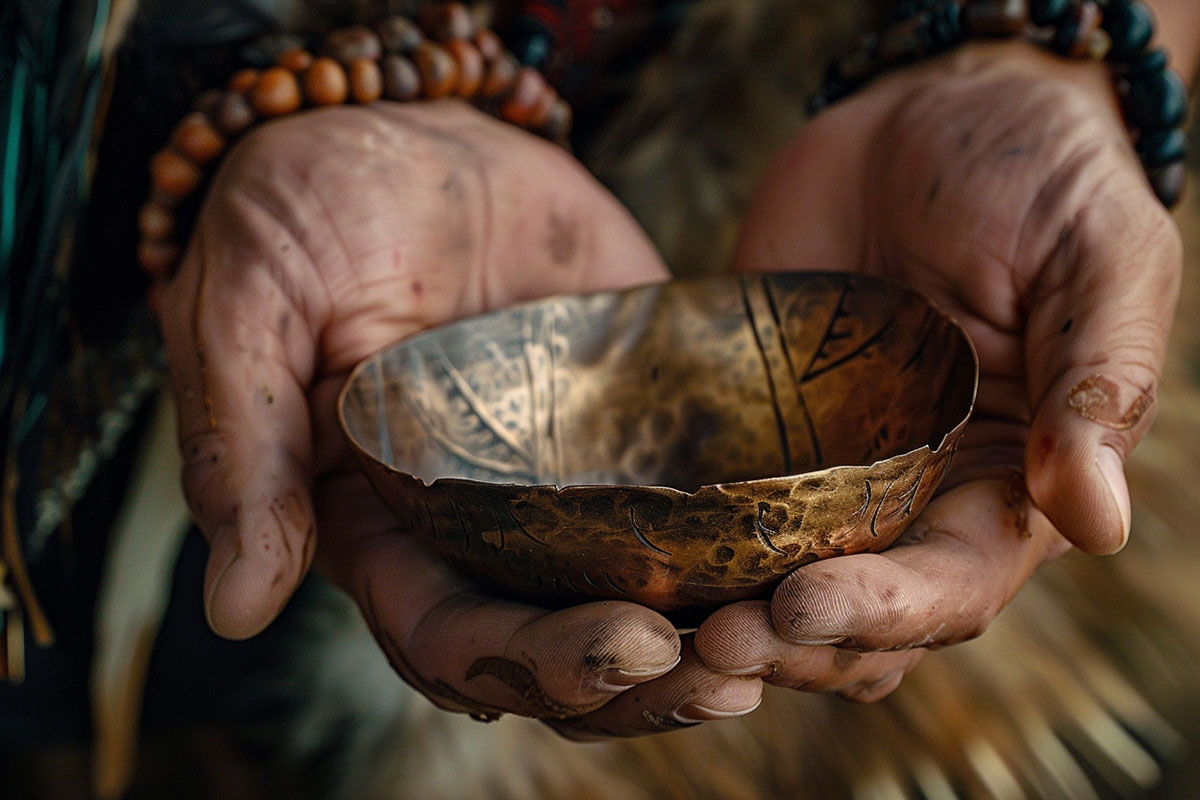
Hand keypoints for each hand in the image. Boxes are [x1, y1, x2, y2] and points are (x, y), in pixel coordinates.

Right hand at [160, 102, 760, 733]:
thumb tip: (236, 604)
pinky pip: (699, 495)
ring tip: (784, 636)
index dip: (535, 662)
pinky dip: (748, 539)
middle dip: (642, 676)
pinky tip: (813, 554)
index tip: (626, 648)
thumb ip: (246, 449)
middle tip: (725, 672)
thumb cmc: (302, 214)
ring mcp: (570, 478)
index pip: (454, 636)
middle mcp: (481, 524)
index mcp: (382, 524)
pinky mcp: (641, 421)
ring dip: (708, 634)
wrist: (407, 134)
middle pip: (562, 642)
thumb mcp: (246, 310)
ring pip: (641, 593)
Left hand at [694, 40, 1181, 699]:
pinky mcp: (747, 426)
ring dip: (721, 609)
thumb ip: (1099, 384)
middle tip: (716, 636)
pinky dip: (672, 539)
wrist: (931, 111)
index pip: (950, 585)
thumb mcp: (1098, 264)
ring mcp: (819, 468)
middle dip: (787, 637)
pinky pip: (705, 499)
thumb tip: (1099, 524)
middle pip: (853, 616)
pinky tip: (618, 550)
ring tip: (656, 618)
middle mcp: (909, 498)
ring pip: (768, 580)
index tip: (805, 604)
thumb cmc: (1041, 179)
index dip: (884, 611)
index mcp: (1004, 486)